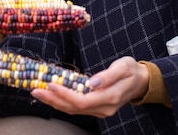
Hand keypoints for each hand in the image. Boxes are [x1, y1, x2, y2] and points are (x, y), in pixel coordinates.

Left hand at [30, 56, 148, 117]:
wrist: (142, 81)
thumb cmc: (132, 70)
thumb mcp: (123, 67)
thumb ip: (108, 75)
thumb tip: (91, 83)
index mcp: (110, 98)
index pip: (82, 100)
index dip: (64, 94)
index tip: (51, 84)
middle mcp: (104, 109)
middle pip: (73, 108)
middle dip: (53, 100)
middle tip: (36, 89)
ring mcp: (100, 111)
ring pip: (73, 110)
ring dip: (54, 102)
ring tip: (38, 92)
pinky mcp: (96, 108)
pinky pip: (76, 107)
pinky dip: (62, 102)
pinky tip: (51, 95)